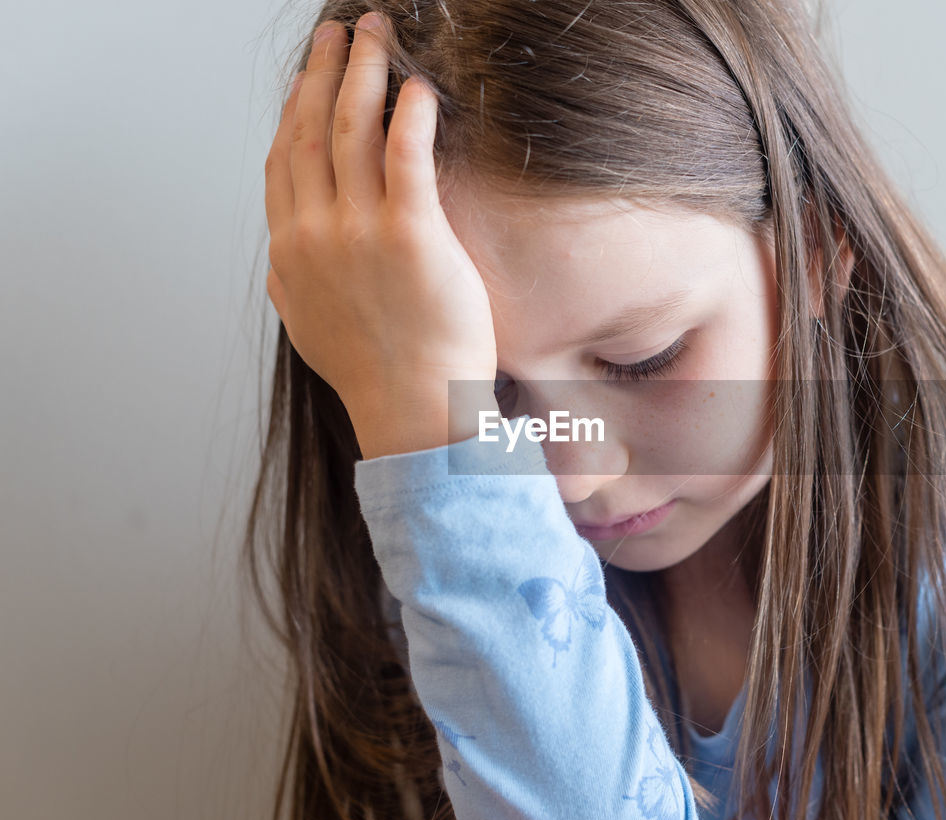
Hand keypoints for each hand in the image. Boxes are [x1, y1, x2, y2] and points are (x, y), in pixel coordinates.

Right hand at [264, 12, 498, 453]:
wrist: (411, 409)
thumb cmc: (371, 373)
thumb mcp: (308, 326)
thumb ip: (291, 283)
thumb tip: (282, 258)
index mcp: (290, 249)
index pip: (283, 159)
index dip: (293, 107)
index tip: (306, 76)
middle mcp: (316, 231)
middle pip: (311, 129)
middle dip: (324, 70)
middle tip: (339, 30)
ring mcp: (361, 231)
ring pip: (353, 129)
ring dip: (364, 71)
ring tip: (378, 35)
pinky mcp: (412, 235)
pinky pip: (405, 155)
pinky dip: (409, 114)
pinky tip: (418, 87)